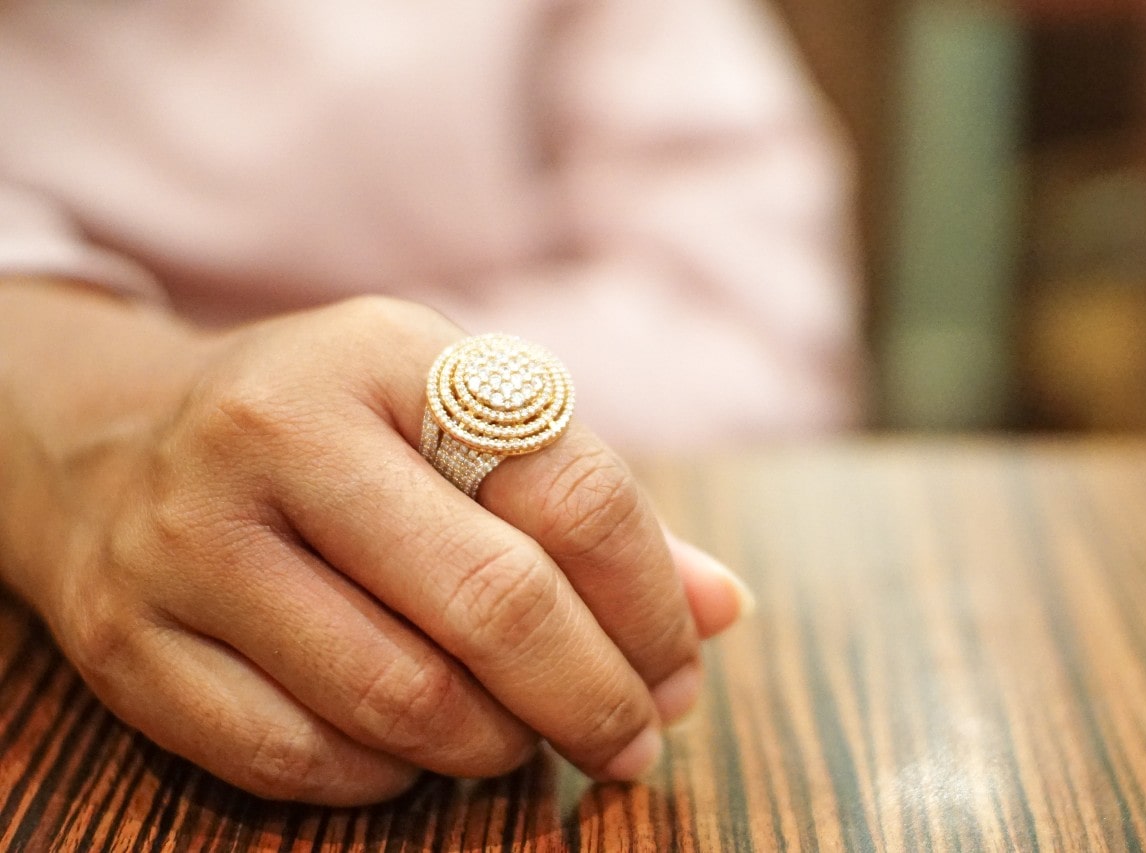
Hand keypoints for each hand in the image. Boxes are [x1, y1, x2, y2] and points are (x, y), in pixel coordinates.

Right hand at [4, 294, 749, 804]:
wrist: (109, 442)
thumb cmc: (332, 435)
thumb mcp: (453, 419)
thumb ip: (587, 505)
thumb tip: (721, 610)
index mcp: (388, 354)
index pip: (570, 490)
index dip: (650, 603)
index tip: (680, 670)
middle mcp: (276, 431)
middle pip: (494, 603)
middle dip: (595, 698)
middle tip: (634, 740)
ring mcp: (188, 540)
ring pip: (401, 699)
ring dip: (497, 746)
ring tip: (524, 736)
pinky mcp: (129, 643)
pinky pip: (301, 759)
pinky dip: (390, 777)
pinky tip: (418, 748)